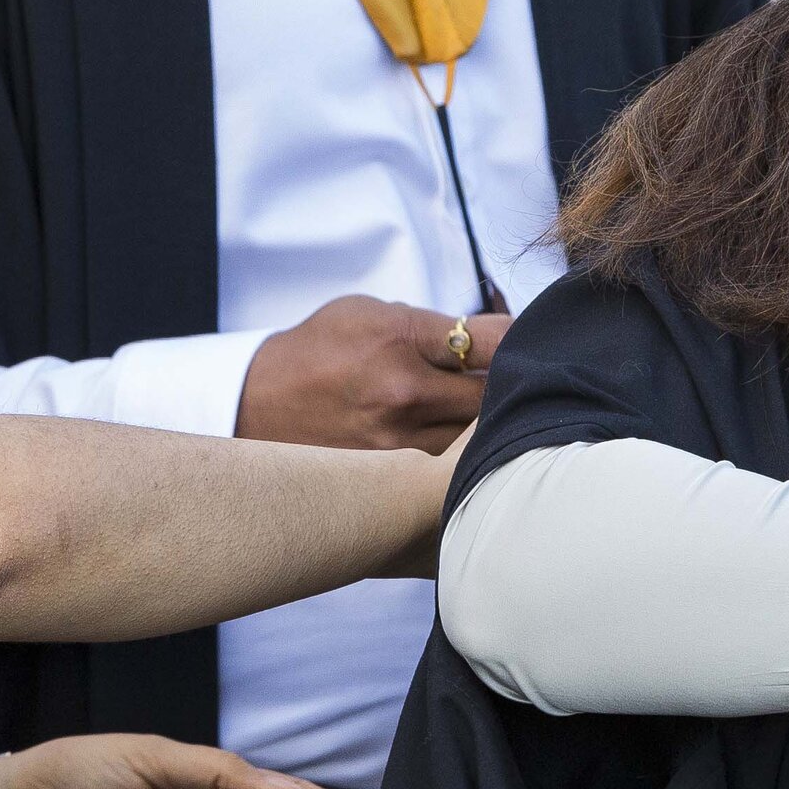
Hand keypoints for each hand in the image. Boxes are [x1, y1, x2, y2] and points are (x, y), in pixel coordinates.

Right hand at [234, 294, 507, 451]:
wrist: (258, 403)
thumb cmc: (319, 349)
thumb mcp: (370, 311)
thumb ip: (432, 323)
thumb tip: (493, 335)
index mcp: (402, 340)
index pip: (495, 341)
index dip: (523, 339)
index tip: (529, 340)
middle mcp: (405, 393)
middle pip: (497, 395)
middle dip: (514, 384)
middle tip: (521, 379)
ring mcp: (400, 442)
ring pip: (479, 439)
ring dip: (492, 426)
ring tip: (492, 413)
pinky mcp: (393, 477)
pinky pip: (450, 467)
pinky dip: (464, 456)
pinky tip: (465, 446)